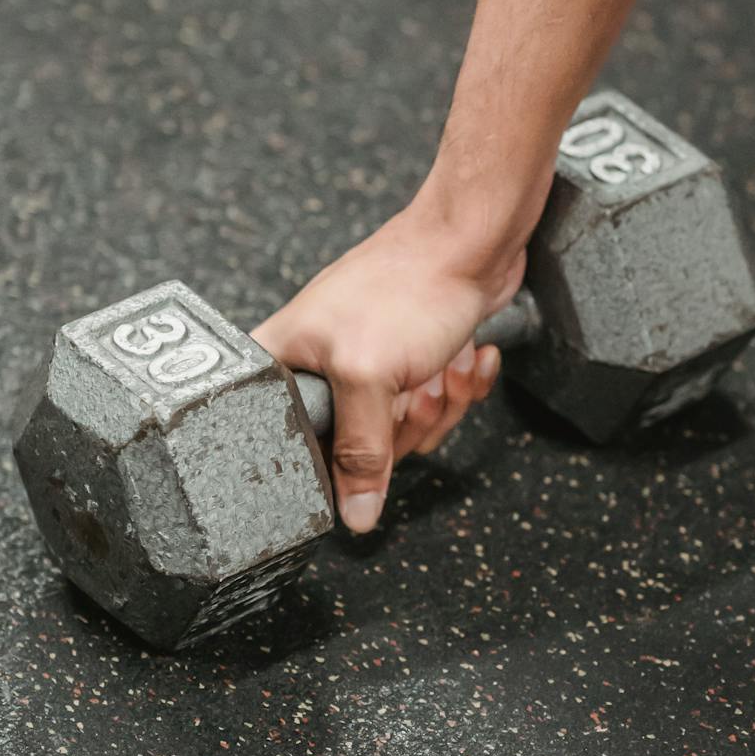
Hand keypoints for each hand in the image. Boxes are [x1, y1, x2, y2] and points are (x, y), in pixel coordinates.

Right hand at [252, 205, 524, 535]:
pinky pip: (433, 408)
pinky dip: (459, 386)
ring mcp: (368, 366)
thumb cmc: (408, 286)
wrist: (473, 240)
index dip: (331, 459)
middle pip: (355, 449)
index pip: (287, 445)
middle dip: (404, 423)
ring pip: (403, 432)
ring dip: (439, 402)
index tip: (366, 438)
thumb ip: (359, 451)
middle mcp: (318, 366)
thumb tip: (353, 515)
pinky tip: (467, 354)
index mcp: (281, 363)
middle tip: (414, 386)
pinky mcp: (413, 363)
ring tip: (444, 362)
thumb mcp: (369, 375)